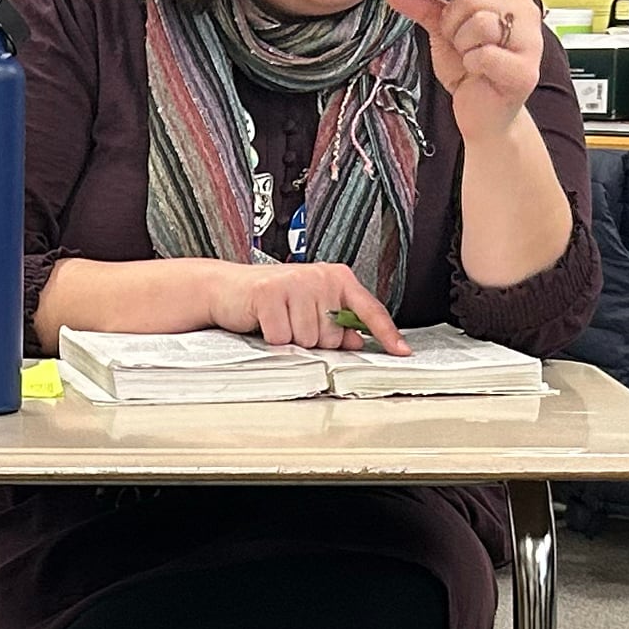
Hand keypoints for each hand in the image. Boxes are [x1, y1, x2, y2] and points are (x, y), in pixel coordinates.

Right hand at [210, 260, 405, 352]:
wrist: (226, 288)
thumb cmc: (270, 300)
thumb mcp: (309, 309)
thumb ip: (336, 323)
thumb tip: (357, 340)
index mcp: (336, 277)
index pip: (368, 310)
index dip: (386, 334)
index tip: (402, 352)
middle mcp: (320, 276)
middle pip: (333, 336)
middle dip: (313, 340)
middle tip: (293, 322)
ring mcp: (295, 282)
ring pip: (308, 340)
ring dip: (291, 340)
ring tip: (278, 320)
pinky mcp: (270, 293)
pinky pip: (282, 338)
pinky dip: (272, 339)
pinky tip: (264, 322)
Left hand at [385, 0, 546, 136]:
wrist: (482, 112)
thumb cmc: (469, 69)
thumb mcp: (442, 30)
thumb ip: (423, 5)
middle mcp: (525, 9)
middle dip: (451, 22)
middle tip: (456, 42)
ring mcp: (530, 39)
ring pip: (480, 23)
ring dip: (462, 44)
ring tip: (469, 57)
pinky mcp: (525, 70)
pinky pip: (484, 54)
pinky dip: (472, 64)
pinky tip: (478, 71)